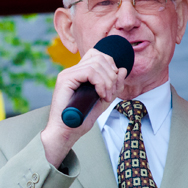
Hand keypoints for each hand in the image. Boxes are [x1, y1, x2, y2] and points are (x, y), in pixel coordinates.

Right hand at [41, 48, 126, 166]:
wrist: (66, 131)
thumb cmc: (81, 119)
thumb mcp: (103, 100)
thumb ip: (113, 86)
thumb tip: (122, 70)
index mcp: (79, 74)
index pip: (97, 55)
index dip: (110, 65)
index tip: (112, 85)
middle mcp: (72, 71)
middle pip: (99, 57)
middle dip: (111, 74)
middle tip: (110, 94)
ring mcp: (68, 74)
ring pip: (96, 63)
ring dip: (107, 81)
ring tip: (105, 96)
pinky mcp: (65, 79)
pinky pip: (89, 71)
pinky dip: (100, 83)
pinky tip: (100, 95)